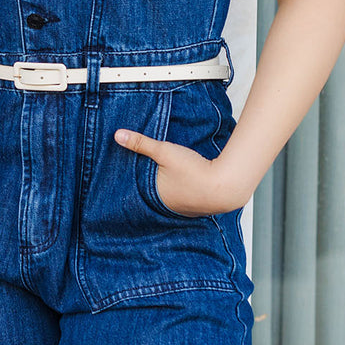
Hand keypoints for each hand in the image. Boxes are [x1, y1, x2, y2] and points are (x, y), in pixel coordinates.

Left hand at [113, 129, 247, 215]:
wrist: (227, 185)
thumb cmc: (195, 170)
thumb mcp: (164, 151)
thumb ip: (141, 143)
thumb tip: (117, 135)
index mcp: (155, 197)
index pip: (139, 188)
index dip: (136, 179)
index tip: (133, 171)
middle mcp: (168, 207)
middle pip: (156, 193)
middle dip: (154, 183)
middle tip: (154, 171)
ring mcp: (185, 210)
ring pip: (172, 197)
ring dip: (171, 188)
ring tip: (171, 176)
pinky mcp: (200, 208)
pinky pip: (187, 199)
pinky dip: (185, 192)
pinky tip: (188, 183)